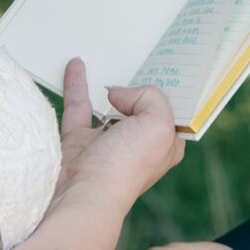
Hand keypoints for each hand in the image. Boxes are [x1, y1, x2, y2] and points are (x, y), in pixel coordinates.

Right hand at [56, 60, 183, 207]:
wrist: (82, 195)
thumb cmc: (126, 166)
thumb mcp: (158, 124)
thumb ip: (149, 96)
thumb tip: (119, 94)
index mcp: (164, 145)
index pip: (172, 112)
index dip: (171, 90)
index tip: (171, 67)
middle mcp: (137, 145)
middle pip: (141, 107)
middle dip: (141, 85)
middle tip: (143, 55)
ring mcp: (106, 144)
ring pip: (109, 107)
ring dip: (109, 86)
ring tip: (111, 58)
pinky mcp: (78, 142)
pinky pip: (78, 107)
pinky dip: (77, 85)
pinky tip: (76, 64)